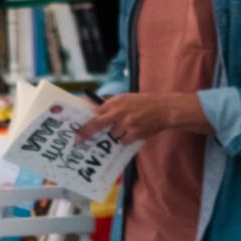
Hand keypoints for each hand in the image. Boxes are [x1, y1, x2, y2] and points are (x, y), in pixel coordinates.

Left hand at [77, 92, 205, 143]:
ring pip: (112, 135)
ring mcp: (127, 123)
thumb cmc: (143, 103)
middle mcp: (120, 111)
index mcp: (116, 102)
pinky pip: (123, 141)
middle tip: (78, 139)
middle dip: (86, 132)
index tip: (77, 130)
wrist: (164, 109)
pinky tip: (134, 133)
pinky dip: (126, 140)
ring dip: (116, 135)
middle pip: (97, 124)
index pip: (96, 112)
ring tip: (127, 128)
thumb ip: (111, 105)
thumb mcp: (126, 98)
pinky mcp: (135, 133)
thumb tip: (94, 113)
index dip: (85, 122)